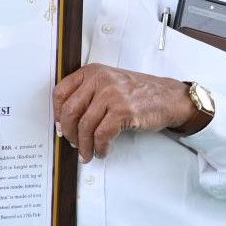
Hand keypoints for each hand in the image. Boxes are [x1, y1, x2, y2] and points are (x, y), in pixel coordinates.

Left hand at [53, 63, 193, 161]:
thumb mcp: (109, 83)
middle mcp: (99, 80)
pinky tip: (102, 151)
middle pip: (69, 111)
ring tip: (87, 153)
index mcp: (92, 72)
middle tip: (73, 143)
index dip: (56, 113)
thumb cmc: (139, 93)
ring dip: (84, 145)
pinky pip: (101, 135)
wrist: (169, 97)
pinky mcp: (123, 111)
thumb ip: (88, 94)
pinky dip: (99, 147)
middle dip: (69, 132)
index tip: (59, 127)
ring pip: (85, 125)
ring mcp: (112, 95)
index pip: (60, 92)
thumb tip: (66, 121)